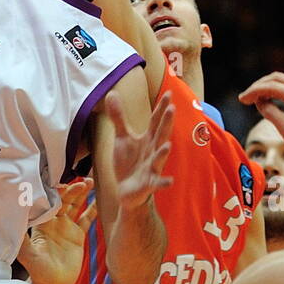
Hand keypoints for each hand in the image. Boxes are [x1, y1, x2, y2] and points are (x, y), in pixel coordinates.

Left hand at [17, 177, 96, 283]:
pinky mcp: (77, 236)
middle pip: (64, 200)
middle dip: (72, 190)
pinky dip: (92, 209)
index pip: (49, 202)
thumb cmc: (37, 271)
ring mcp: (66, 227)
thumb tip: (15, 220)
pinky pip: (86, 219)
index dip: (56, 192)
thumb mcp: (28, 254)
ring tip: (90, 182)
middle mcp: (54, 222)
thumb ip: (23, 239)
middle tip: (81, 183)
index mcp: (41, 223)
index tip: (63, 185)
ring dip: (82, 194)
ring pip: (75, 205)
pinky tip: (99, 199)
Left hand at [108, 90, 173, 212]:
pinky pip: (157, 183)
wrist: (127, 190)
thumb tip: (111, 93)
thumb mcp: (122, 137)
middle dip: (166, 123)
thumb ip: (118, 117)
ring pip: (159, 159)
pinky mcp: (148, 183)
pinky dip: (163, 182)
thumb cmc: (128, 162)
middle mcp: (152, 151)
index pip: (155, 121)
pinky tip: (169, 181)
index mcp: (147, 139)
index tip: (169, 93)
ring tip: (168, 145)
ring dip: (163, 153)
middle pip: (160, 135)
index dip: (161, 108)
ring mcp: (152, 167)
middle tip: (172, 108)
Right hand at [238, 71, 283, 175]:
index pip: (273, 87)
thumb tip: (259, 100)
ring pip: (282, 81)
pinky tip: (265, 99)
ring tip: (252, 99)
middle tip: (245, 98)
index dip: (254, 91)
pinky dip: (274, 91)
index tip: (242, 99)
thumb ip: (270, 112)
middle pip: (277, 78)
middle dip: (258, 86)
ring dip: (266, 87)